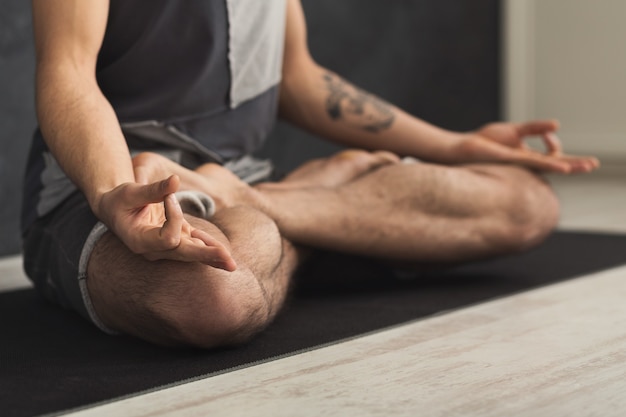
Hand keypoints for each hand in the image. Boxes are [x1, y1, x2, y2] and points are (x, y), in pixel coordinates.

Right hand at [96, 175, 236, 270]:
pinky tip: (225, 256)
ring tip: (232, 264)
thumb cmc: (120, 200)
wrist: (115, 209)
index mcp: (140, 241)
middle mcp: (154, 250)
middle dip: (206, 254)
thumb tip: (175, 180)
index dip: (175, 216)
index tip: (170, 196)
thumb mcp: (131, 192)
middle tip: (227, 257)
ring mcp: (166, 247)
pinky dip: (209, 247)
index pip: (168, 237)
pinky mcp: (176, 239)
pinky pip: (195, 244)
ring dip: (213, 256)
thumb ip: (153, 189)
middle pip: (184, 254)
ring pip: (193, 253)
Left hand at [453, 120, 598, 172]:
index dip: (555, 144)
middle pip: (557, 165)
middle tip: (594, 164)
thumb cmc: (485, 142)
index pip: (551, 155)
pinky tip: (563, 166)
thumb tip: (557, 125)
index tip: (548, 133)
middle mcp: (526, 163)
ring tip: (587, 166)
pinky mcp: (513, 159)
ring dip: (570, 165)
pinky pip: (536, 162)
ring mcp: (521, 163)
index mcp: (527, 157)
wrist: (464, 149)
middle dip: (576, 163)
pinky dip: (550, 163)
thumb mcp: (514, 131)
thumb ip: (534, 128)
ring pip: (550, 166)